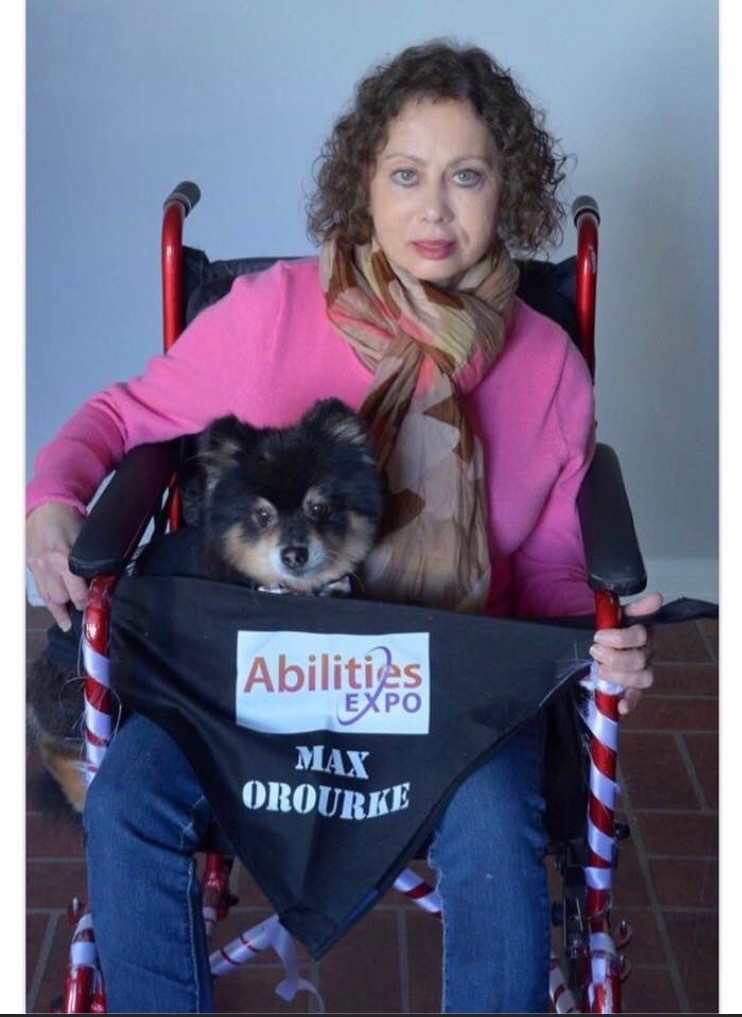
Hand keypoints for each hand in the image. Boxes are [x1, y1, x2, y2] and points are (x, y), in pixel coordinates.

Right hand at [26, 502, 87, 631]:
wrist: (45, 506)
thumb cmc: (69, 519)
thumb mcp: (85, 537)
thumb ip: (91, 558)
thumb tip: (104, 575)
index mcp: (63, 558)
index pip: (77, 592)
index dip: (87, 601)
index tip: (96, 606)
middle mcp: (48, 566)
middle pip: (61, 597)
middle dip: (74, 605)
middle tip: (86, 611)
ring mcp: (36, 567)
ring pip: (48, 598)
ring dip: (59, 611)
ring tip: (68, 624)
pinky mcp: (30, 565)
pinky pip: (39, 589)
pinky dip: (48, 602)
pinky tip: (56, 613)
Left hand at [588, 591, 663, 714]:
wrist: (596, 641)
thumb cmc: (609, 627)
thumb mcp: (617, 613)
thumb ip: (636, 608)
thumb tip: (658, 597)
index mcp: (644, 632)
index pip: (641, 635)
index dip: (619, 638)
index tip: (598, 635)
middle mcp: (647, 652)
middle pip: (639, 659)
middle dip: (613, 656)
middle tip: (594, 651)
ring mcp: (642, 670)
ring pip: (642, 678)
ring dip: (618, 676)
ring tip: (599, 670)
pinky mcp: (634, 687)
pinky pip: (637, 697)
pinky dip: (630, 702)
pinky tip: (621, 707)